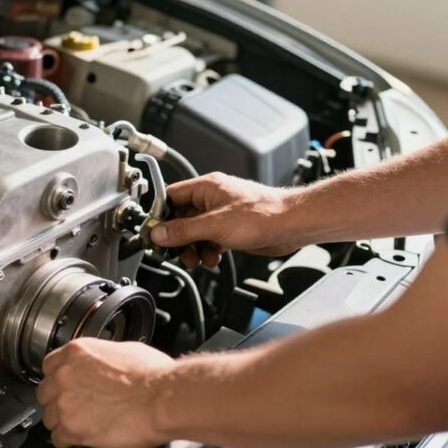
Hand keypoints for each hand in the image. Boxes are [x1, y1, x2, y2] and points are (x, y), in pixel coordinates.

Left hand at [36, 338, 174, 447]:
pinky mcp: (71, 428)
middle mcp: (65, 375)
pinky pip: (57, 440)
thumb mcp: (125, 349)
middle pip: (45, 393)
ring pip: (48, 417)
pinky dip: (67, 443)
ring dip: (62, 423)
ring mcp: (65, 402)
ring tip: (81, 426)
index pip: (49, 366)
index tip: (65, 388)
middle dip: (58, 402)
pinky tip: (80, 441)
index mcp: (77, 352)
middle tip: (76, 409)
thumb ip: (102, 356)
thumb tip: (104, 363)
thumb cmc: (153, 375)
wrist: (163, 399)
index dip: (58, 380)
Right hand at [151, 172, 300, 266]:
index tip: (154, 232)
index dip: (160, 215)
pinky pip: (210, 240)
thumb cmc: (263, 215)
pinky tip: (214, 257)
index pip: (170, 197)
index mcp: (205, 188)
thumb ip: (183, 230)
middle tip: (177, 252)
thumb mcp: (214, 225)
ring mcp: (222, 214)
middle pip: (181, 219)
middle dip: (179, 238)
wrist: (292, 225)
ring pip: (195, 232)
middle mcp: (212, 199)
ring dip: (194, 248)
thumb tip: (158, 233)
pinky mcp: (231, 229)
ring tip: (199, 258)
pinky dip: (208, 251)